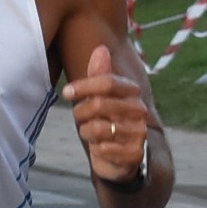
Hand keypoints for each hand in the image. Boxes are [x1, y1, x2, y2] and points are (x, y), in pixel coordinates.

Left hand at [63, 43, 149, 183]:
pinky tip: (101, 149)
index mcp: (132, 92)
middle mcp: (139, 110)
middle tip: (79, 118)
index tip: (67, 92)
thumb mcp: (100, 97)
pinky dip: (96, 149)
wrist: (121, 159)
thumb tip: (101, 48)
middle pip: (99, 104)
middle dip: (81, 112)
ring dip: (86, 132)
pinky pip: (104, 149)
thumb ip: (99, 75)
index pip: (108, 81)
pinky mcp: (135, 154)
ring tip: (90, 134)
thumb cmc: (107, 122)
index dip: (83, 86)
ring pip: (98, 128)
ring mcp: (139, 133)